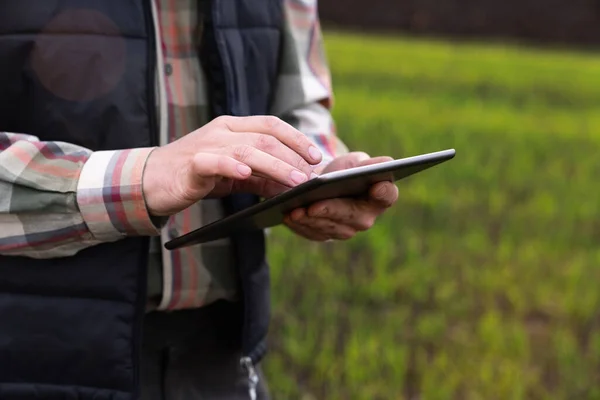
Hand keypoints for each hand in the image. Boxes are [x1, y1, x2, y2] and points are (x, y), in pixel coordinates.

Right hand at [143, 116, 322, 215]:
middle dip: (292, 156)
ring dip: (274, 166)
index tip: (316, 156)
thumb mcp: (235, 174)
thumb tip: (294, 184)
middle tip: (310, 175)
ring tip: (294, 180)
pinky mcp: (191, 165)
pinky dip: (231, 167)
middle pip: (264, 139)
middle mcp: (222, 131)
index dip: (296, 138)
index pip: (271, 125)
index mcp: (233, 127)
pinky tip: (246, 175)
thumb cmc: (197, 175)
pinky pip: (214, 162)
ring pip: (246, 151)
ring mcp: (206, 146)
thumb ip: (262, 176)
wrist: (153, 180)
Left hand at [284, 152, 398, 240]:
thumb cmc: (342, 171)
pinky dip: (299, 224)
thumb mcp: (355, 162)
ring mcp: (345, 230)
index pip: (387, 195)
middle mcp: (366, 218)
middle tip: (313, 205)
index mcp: (380, 196)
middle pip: (352, 216)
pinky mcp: (324, 235)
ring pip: (329, 227)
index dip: (383, 192)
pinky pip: (312, 233)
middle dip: (331, 210)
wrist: (321, 184)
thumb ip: (370, 163)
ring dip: (311, 219)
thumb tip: (386, 163)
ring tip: (295, 209)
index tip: (375, 186)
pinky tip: (288, 215)